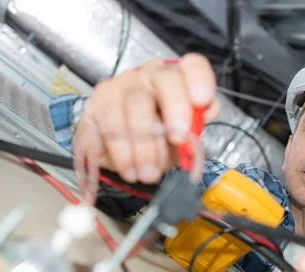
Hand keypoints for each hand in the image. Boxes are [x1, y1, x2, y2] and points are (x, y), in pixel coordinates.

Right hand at [72, 54, 219, 201]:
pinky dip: (121, 152)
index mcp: (177, 79)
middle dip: (175, 112)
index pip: (192, 66)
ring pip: (135, 106)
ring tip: (150, 172)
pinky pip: (108, 125)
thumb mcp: (182, 134)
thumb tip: (207, 112)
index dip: (199, 79)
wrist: (120, 149)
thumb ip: (196, 123)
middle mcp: (149, 75)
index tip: (202, 100)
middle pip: (164, 82)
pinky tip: (129, 168)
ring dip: (145, 145)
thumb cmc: (158, 136)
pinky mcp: (97, 104)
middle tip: (178, 140)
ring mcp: (120, 86)